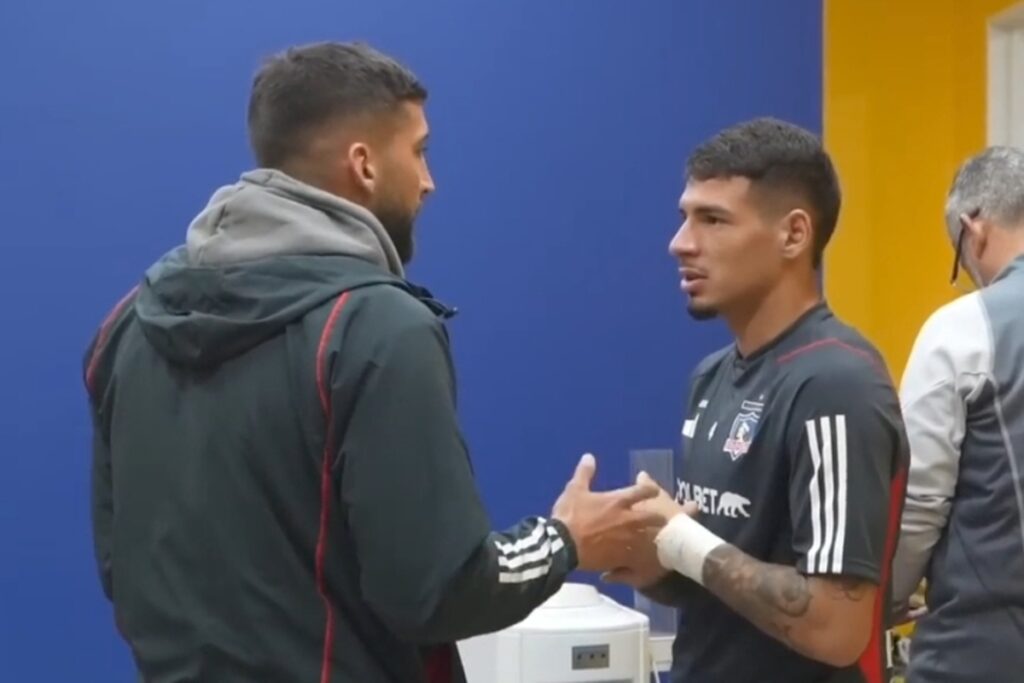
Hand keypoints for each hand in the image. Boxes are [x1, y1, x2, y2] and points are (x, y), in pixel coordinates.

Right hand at [551, 453, 663, 571]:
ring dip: (651, 537)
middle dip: (660, 517)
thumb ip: (584, 473)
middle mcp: (628, 519)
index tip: (654, 491)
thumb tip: (589, 456)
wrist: (563, 545)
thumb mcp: (574, 490)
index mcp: (618, 501)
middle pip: (655, 517)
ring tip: (651, 540)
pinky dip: (637, 556)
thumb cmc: (570, 514)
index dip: (651, 489)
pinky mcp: (622, 557)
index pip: (644, 491)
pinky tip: (636, 557)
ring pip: (649, 538)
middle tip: (658, 518)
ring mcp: (627, 540)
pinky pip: (636, 557)